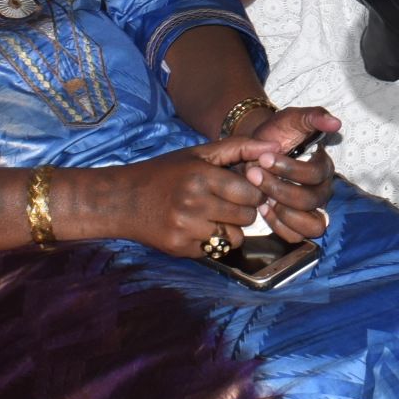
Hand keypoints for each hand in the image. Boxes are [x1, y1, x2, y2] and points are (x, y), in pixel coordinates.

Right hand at [54, 137, 279, 259]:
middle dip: (242, 210)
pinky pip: (215, 251)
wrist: (123, 200)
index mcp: (201, 176)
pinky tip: (195, 228)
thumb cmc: (165, 173)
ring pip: (234, 238)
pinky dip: (211, 242)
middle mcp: (194, 203)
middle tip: (226, 203)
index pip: (251, 192)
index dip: (250, 191)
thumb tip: (276, 148)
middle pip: (247, 216)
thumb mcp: (198, 153)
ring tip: (212, 216)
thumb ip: (238, 147)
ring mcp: (186, 229)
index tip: (240, 188)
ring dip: (230, 229)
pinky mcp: (181, 249)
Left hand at [232, 103, 339, 242]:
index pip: (315, 174)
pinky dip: (279, 226)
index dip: (289, 168)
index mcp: (324, 166)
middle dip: (279, 188)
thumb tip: (336, 123)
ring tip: (261, 197)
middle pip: (310, 200)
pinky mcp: (296, 223)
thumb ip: (314, 116)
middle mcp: (322, 190)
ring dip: (282, 212)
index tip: (264, 158)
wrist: (257, 148)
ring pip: (309, 225)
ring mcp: (310, 209)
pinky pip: (295, 236)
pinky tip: (263, 208)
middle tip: (254, 174)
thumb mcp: (292, 118)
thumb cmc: (276, 134)